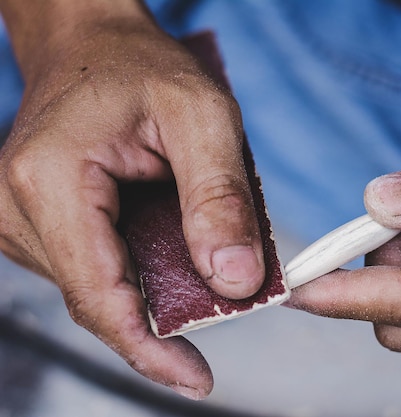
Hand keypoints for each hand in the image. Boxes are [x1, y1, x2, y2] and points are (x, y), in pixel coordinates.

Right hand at [0, 1, 263, 397]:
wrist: (94, 43)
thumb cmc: (141, 66)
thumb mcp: (202, 117)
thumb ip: (220, 200)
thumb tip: (234, 281)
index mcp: (49, 180)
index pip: (97, 295)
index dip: (149, 348)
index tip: (196, 379)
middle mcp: (16, 207)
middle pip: (100, 298)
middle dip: (167, 316)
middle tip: (229, 300)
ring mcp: (21, 220)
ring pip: (99, 288)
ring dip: (156, 291)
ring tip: (202, 258)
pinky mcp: (39, 225)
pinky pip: (95, 270)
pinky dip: (140, 273)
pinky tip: (171, 253)